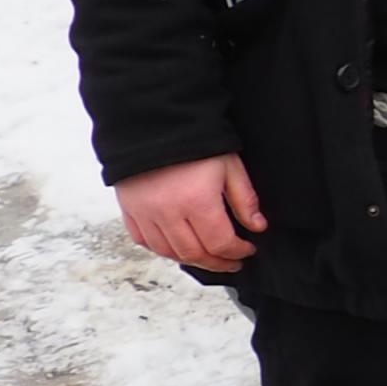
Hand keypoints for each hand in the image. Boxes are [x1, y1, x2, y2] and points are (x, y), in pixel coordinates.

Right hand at [119, 153, 265, 271]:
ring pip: (168, 252)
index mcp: (196, 202)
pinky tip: (177, 246)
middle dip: (217, 263)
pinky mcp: (130, 209)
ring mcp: (145, 213)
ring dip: (191, 259)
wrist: (154, 123)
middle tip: (231, 262)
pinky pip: (143, 241)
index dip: (237, 252)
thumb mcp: (230, 166)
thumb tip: (257, 226)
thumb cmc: (194, 141)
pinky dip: (162, 249)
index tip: (247, 250)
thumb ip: (244, 199)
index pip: (220, 243)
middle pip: (194, 254)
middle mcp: (168, 213)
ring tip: (208, 257)